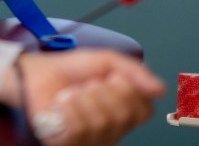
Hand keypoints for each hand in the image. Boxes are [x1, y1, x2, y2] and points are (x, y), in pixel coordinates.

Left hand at [21, 49, 164, 145]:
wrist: (38, 72)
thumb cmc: (71, 70)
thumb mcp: (106, 61)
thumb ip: (134, 71)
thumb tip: (160, 88)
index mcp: (125, 113)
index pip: (143, 110)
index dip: (126, 88)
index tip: (108, 77)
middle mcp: (111, 131)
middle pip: (121, 115)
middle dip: (100, 90)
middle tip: (86, 85)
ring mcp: (90, 141)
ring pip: (100, 122)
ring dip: (81, 97)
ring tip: (71, 93)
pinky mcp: (67, 144)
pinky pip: (77, 129)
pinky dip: (67, 109)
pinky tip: (60, 105)